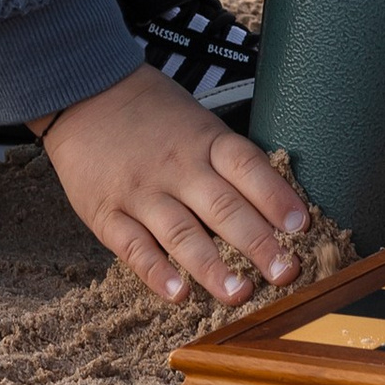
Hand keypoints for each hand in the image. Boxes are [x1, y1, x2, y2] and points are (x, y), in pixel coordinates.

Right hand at [34, 63, 308, 307]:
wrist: (84, 91)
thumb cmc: (151, 112)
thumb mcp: (196, 120)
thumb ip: (226, 159)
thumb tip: (275, 203)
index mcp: (204, 140)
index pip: (247, 167)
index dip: (275, 196)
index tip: (300, 226)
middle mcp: (177, 167)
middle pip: (223, 207)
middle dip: (258, 243)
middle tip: (286, 273)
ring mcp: (141, 191)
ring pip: (182, 234)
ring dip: (213, 267)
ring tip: (239, 294)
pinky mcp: (107, 213)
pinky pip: (134, 247)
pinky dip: (157, 272)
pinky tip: (178, 294)